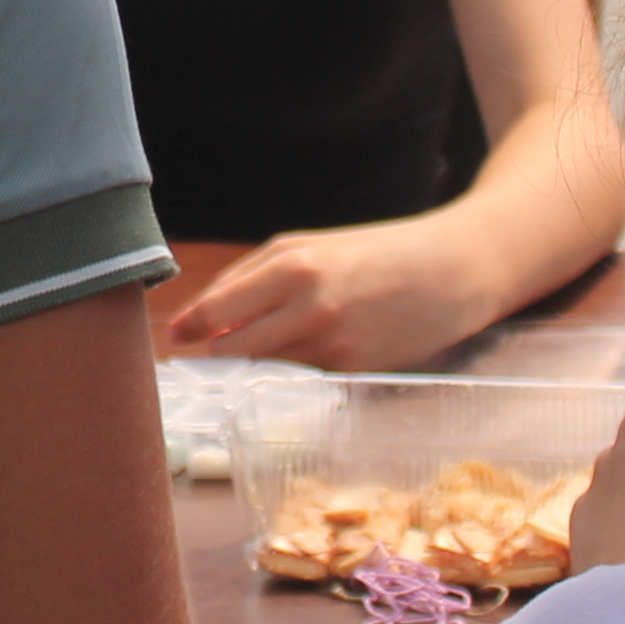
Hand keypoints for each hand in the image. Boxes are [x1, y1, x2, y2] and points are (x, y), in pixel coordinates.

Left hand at [165, 218, 496, 367]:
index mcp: (290, 264)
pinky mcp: (350, 368)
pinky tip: (304, 353)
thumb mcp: (309, 248)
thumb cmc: (372, 254)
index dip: (189, 328)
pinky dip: (290, 368)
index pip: (217, 309)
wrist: (452, 269)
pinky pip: (299, 375)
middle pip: (230, 345)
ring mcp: (330, 341)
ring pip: (262, 364)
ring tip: (257, 349)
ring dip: (250, 361)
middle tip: (198, 355)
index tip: (172, 338)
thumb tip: (202, 319)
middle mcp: (306, 304)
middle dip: (212, 352)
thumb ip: (254, 281)